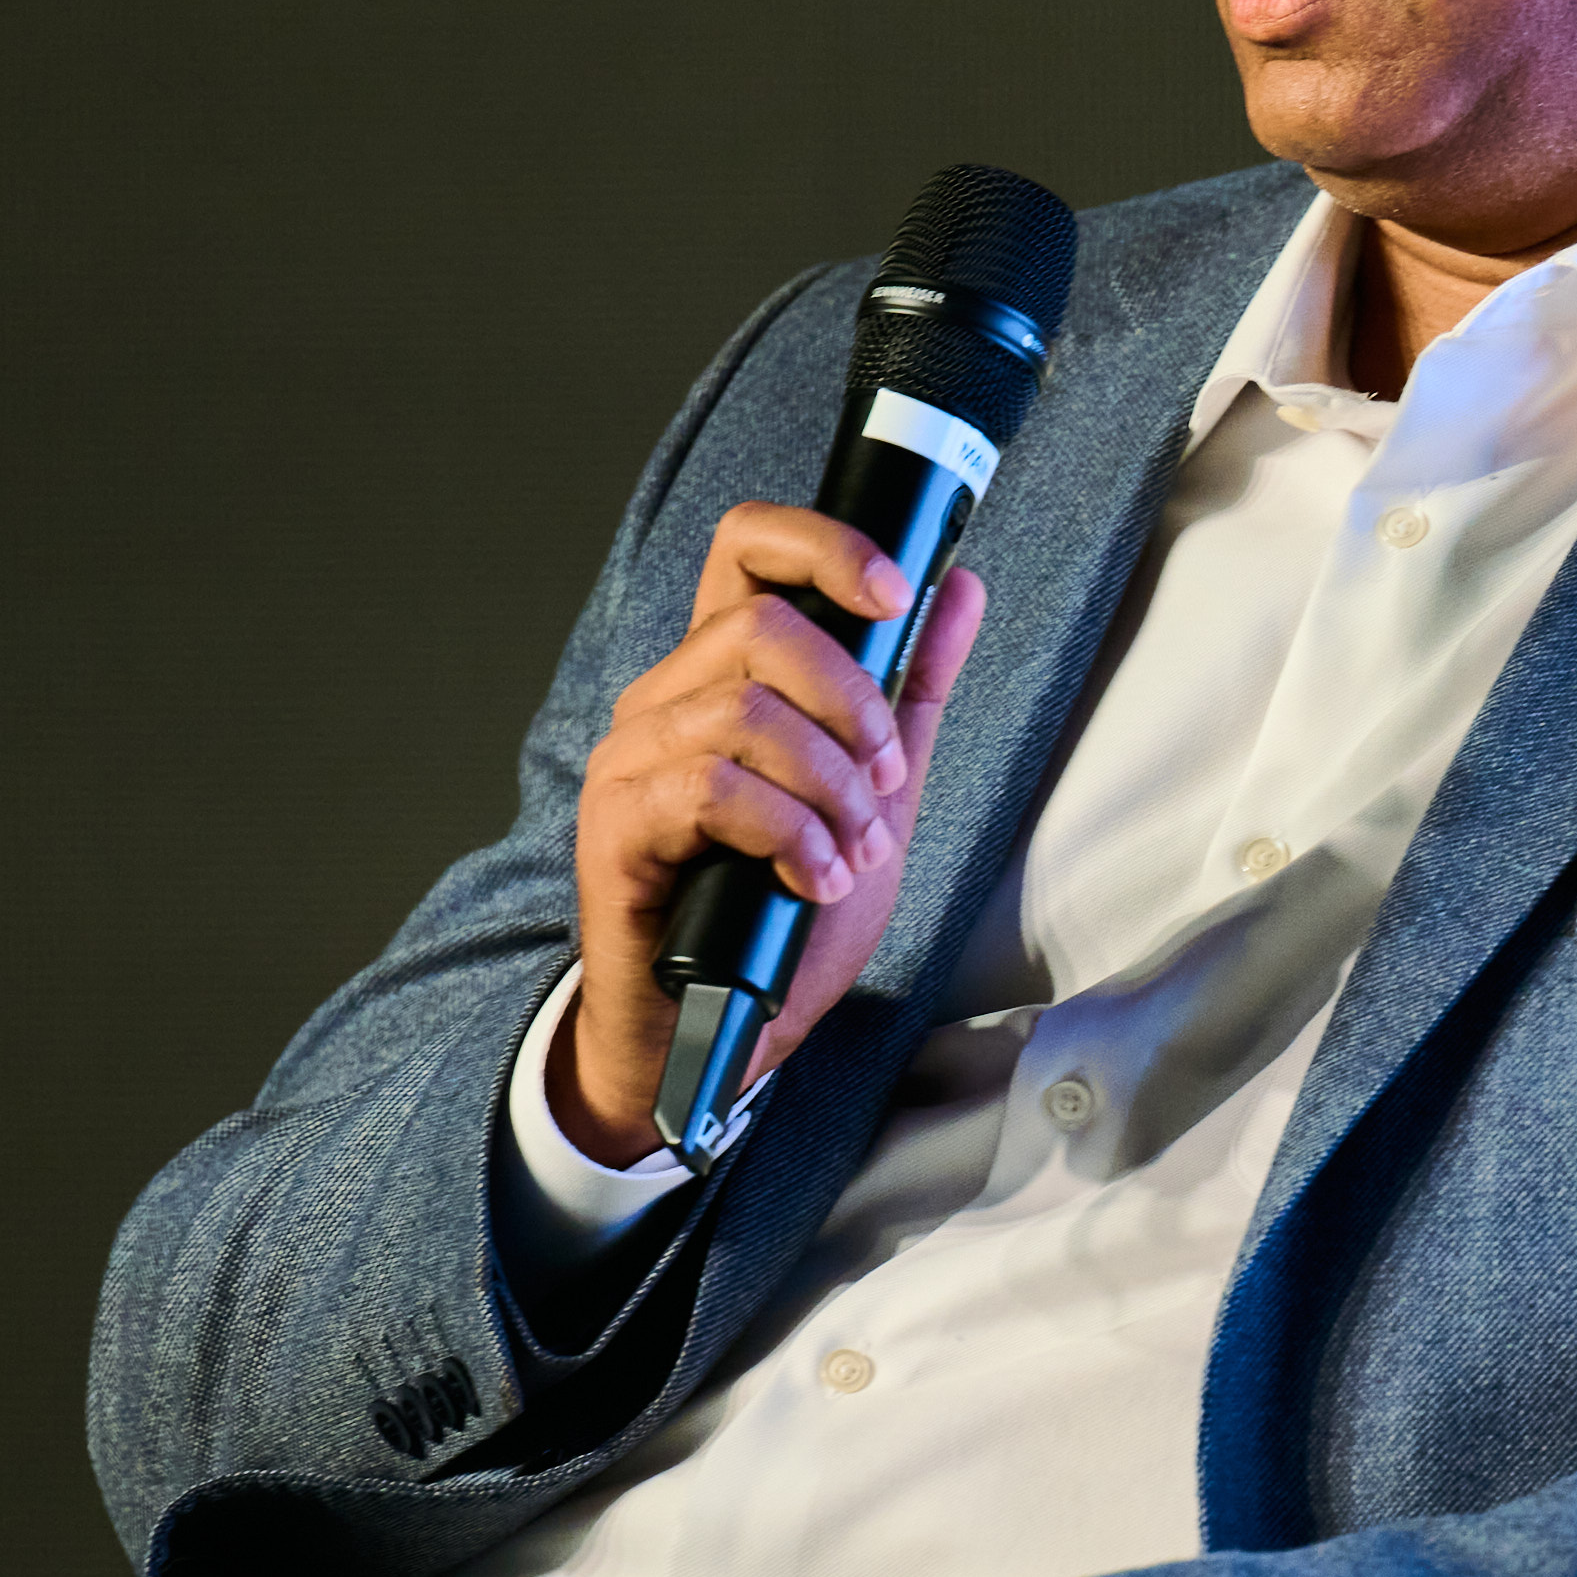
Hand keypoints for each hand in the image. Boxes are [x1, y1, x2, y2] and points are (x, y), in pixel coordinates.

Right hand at [552, 505, 991, 1162]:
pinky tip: (811, 882)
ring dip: (830, 792)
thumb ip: (909, 691)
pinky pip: (713, 790)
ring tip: (851, 855)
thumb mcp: (874, 790)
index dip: (824, 547)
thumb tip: (960, 588)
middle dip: (853, 709)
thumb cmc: (781, 911)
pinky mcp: (616, 823)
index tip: (897, 595)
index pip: (747, 547)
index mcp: (723, 674)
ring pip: (747, 714)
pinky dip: (788, 836)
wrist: (720, 1029)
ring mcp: (632, 758)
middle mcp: (667, 699)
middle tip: (884, 786)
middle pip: (765, 627)